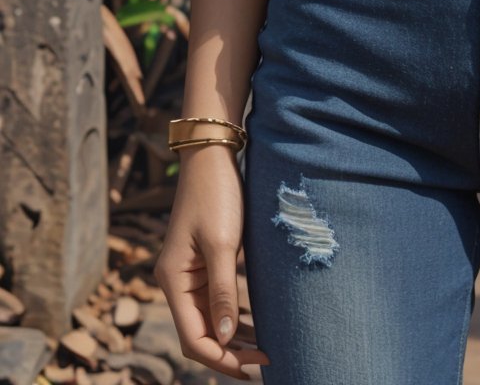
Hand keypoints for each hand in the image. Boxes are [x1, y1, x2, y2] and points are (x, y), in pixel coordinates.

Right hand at [154, 144, 270, 380]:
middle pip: (198, 334)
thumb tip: (226, 338)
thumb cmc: (217, 195)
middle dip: (228, 352)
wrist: (212, 156)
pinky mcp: (201, 263)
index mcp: (173, 281)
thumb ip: (224, 292)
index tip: (254, 367)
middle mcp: (176, 282)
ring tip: (263, 349)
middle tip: (264, 361)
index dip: (221, 358)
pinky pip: (213, 301)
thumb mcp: (223, 243)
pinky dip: (231, 316)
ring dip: (231, 337)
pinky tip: (252, 323)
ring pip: (207, 320)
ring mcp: (188, 273)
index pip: (193, 338)